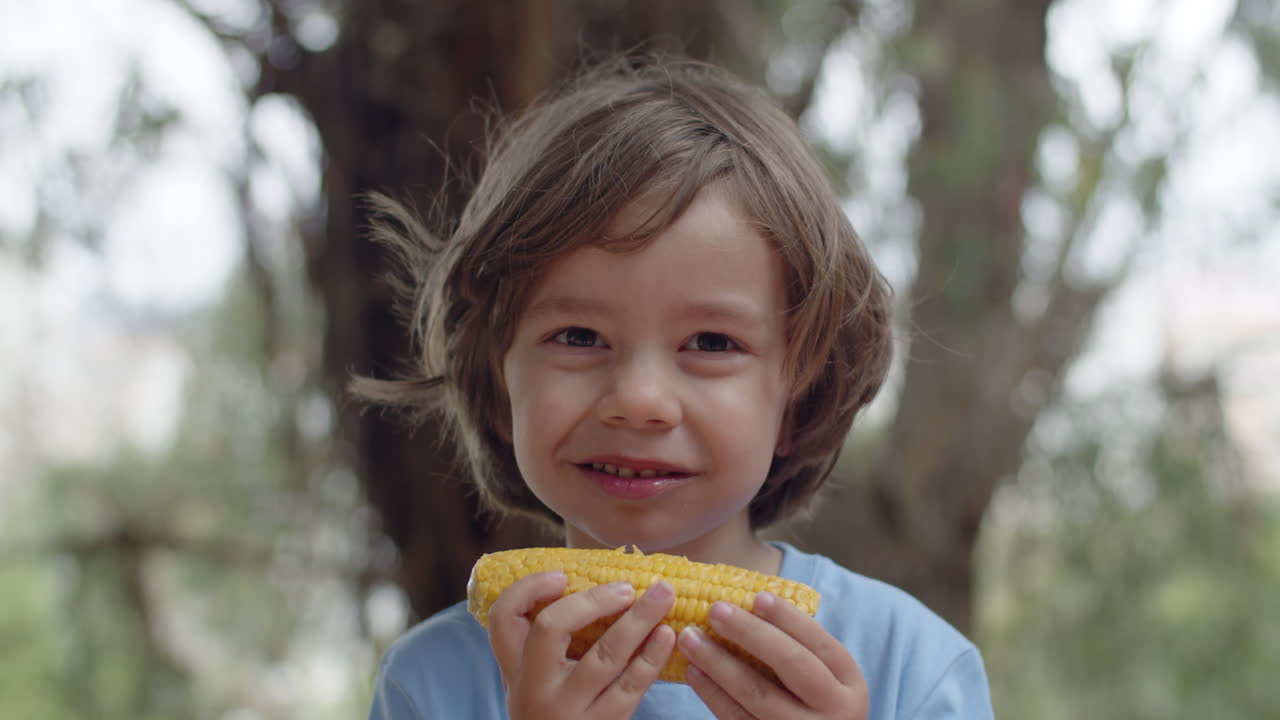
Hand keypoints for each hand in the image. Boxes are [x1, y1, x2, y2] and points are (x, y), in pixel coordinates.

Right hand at [488, 571, 676, 719]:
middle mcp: (534, 687)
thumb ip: (549, 646)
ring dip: (638, 620)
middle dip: (593, 600)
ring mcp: (566, 709)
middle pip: (551, 628)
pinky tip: (667, 636)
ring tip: (664, 594)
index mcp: (515, 668)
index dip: (529, 588)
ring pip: (604, 656)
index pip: (503, 618)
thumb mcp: (536, 683)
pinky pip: (630, 687)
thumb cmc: (554, 713)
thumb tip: (596, 586)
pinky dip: (651, 657)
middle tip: (626, 587)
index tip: (562, 575)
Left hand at [677, 591, 867, 718]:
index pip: (820, 644)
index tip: (758, 597)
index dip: (789, 618)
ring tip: (691, 638)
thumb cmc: (812, 704)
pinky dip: (712, 694)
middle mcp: (833, 711)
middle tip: (715, 609)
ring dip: (719, 662)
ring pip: (757, 694)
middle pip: (790, 664)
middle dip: (750, 633)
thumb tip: (748, 604)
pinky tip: (694, 672)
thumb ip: (798, 648)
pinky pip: (737, 719)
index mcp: (849, 685)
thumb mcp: (824, 679)